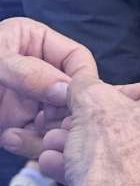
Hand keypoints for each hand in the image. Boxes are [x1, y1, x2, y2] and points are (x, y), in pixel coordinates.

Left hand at [0, 18, 95, 157]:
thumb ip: (29, 73)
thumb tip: (66, 90)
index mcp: (34, 41)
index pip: (76, 57)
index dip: (82, 78)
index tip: (83, 99)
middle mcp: (36, 70)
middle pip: (70, 92)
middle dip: (68, 111)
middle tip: (65, 128)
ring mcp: (28, 99)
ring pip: (58, 118)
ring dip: (51, 132)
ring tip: (38, 139)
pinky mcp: (16, 124)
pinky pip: (37, 137)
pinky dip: (30, 144)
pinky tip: (10, 139)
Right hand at [39, 78, 139, 185]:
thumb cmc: (114, 154)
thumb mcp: (93, 103)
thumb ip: (88, 85)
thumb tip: (83, 82)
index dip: (108, 97)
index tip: (86, 106)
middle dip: (97, 127)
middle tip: (69, 128)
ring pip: (134, 152)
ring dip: (93, 150)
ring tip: (59, 149)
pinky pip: (136, 178)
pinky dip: (105, 174)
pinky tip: (68, 171)